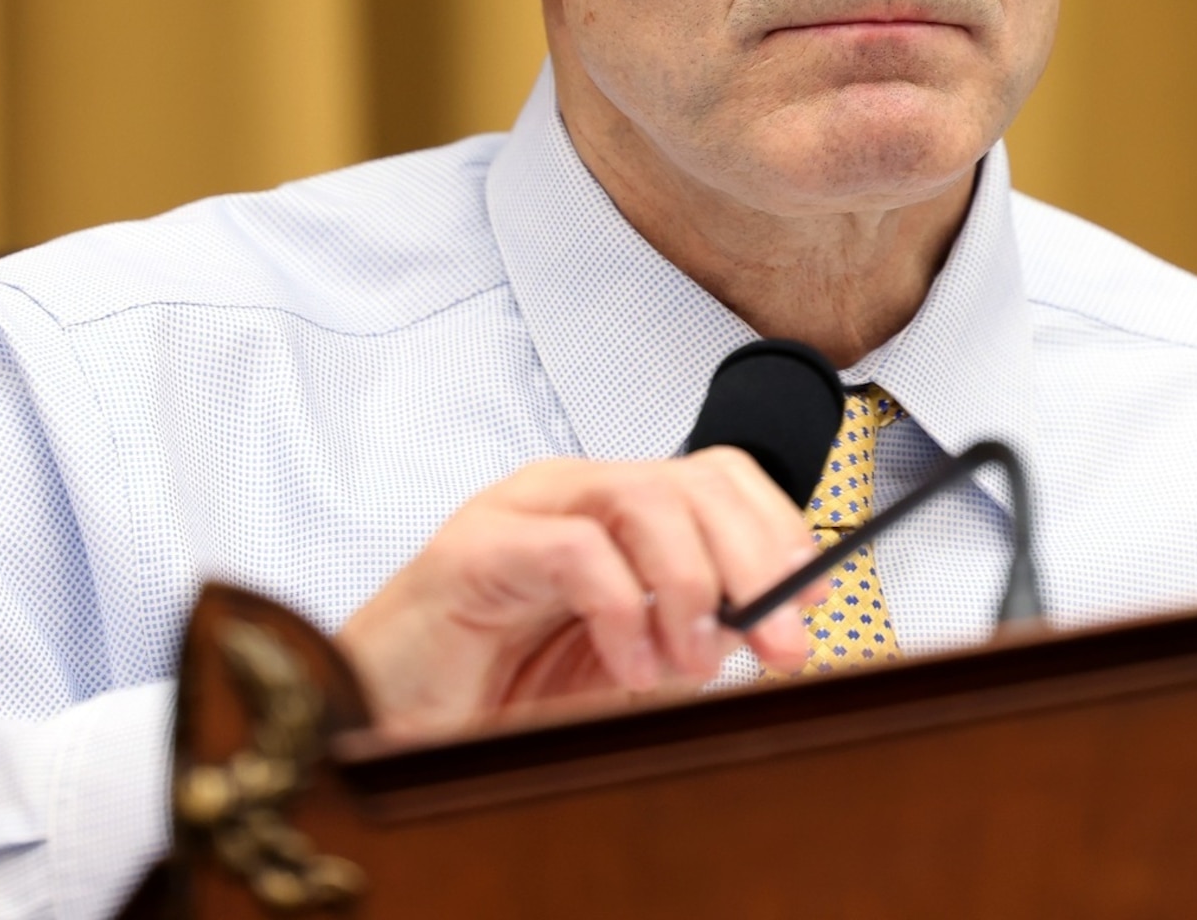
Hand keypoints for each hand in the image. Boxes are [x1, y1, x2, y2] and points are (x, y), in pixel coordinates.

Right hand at [334, 450, 826, 736]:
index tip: (814, 596)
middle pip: (693, 481)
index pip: (716, 477)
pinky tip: (626, 662)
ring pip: (644, 498)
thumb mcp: (619, 660)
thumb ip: (688, 632)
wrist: (382, 718)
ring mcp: (520, 510)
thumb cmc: (490, 687)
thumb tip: (769, 622)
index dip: (776, 528)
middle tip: (779, 641)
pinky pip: (574, 550)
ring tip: (689, 660)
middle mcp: (569, 493)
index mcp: (609, 511)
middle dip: (756, 561)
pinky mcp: (474, 548)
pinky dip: (620, 609)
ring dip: (691, 585)